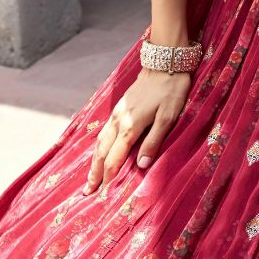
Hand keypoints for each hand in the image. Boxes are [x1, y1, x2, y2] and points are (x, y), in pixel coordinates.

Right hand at [81, 67, 191, 193]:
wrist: (164, 62)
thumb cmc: (171, 90)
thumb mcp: (168, 117)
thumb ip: (154, 141)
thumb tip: (142, 165)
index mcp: (130, 127)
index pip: (114, 159)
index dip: (108, 178)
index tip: (103, 195)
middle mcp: (118, 121)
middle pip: (101, 152)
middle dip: (94, 173)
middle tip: (87, 192)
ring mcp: (117, 113)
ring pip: (100, 142)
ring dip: (93, 161)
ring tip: (90, 177)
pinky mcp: (120, 108)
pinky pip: (104, 132)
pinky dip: (99, 146)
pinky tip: (100, 151)